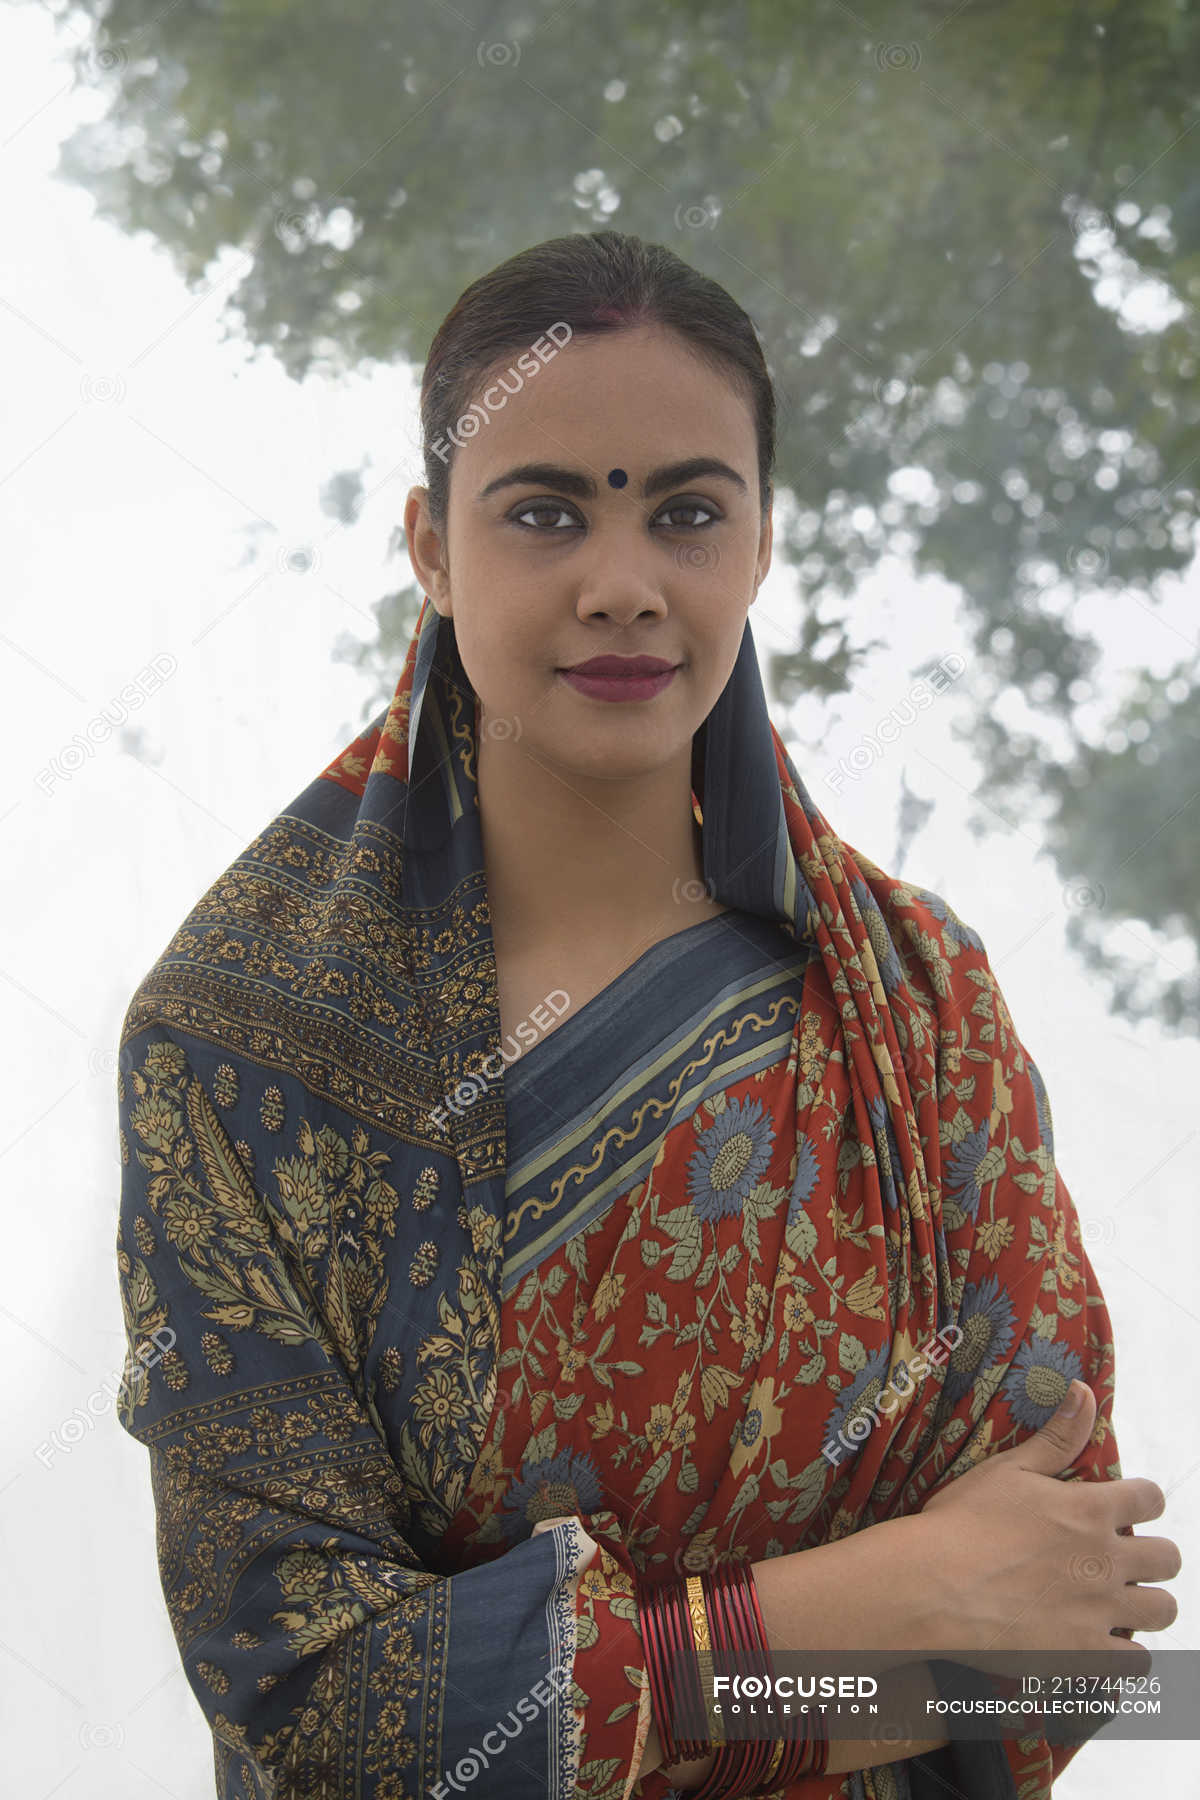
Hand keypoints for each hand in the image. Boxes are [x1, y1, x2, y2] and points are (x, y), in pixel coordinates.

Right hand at [918, 1381, 1180, 1676]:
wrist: (932, 1587)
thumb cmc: (963, 1521)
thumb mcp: (1008, 1468)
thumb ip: (1056, 1436)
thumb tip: (1085, 1390)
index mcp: (1091, 1510)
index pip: (1151, 1498)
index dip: (1143, 1499)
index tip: (1126, 1505)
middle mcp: (1107, 1559)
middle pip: (1169, 1558)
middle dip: (1155, 1555)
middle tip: (1124, 1558)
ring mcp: (1100, 1611)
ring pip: (1164, 1610)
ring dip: (1149, 1603)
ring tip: (1122, 1601)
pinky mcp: (1085, 1654)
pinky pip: (1136, 1662)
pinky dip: (1127, 1654)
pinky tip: (1104, 1641)